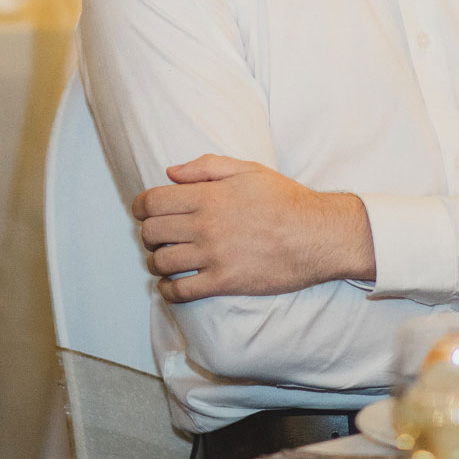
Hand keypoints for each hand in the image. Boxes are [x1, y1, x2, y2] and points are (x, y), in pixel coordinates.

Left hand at [132, 155, 375, 302]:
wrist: (318, 235)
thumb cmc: (286, 199)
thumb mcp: (248, 169)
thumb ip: (206, 167)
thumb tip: (170, 173)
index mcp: (209, 195)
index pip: (153, 202)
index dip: (140, 207)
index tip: (144, 212)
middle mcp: (206, 225)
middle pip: (151, 232)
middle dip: (148, 234)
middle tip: (159, 236)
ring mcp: (214, 256)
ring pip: (161, 263)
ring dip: (157, 262)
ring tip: (166, 260)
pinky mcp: (224, 282)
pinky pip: (180, 292)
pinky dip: (168, 290)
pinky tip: (172, 285)